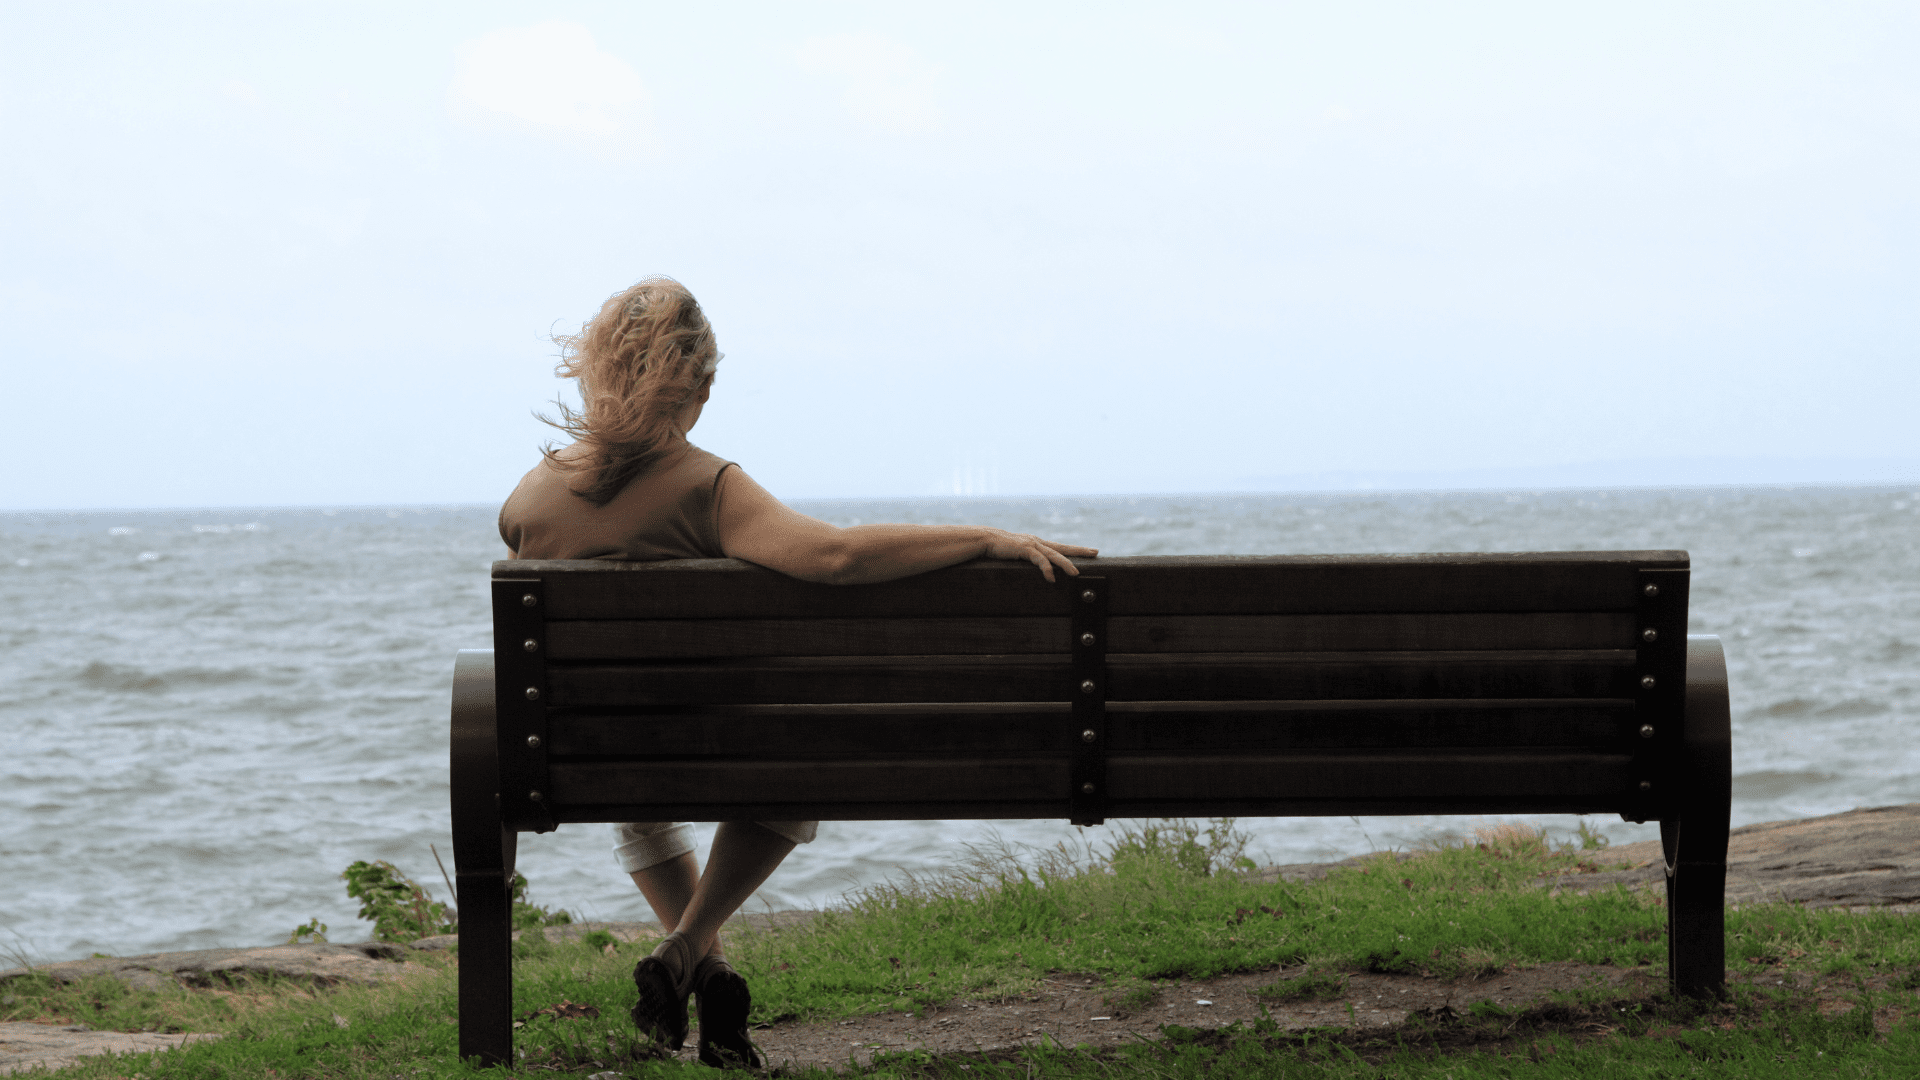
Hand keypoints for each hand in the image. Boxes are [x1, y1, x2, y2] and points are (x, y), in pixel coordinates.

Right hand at [981, 530, 1098, 582]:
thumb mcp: (1017, 553)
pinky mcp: (1025, 549)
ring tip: (1076, 573)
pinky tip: (1051, 578)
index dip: (1076, 549)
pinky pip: (1040, 560)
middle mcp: (1038, 542)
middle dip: (1080, 551)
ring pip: (1054, 555)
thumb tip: (1034, 567)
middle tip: (1095, 552)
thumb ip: (1026, 557)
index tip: (1090, 551)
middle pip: (1063, 547)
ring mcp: (1033, 544)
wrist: (985, 539)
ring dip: (1066, 564)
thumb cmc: (999, 548)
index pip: (1060, 547)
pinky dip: (1046, 569)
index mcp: (1038, 543)